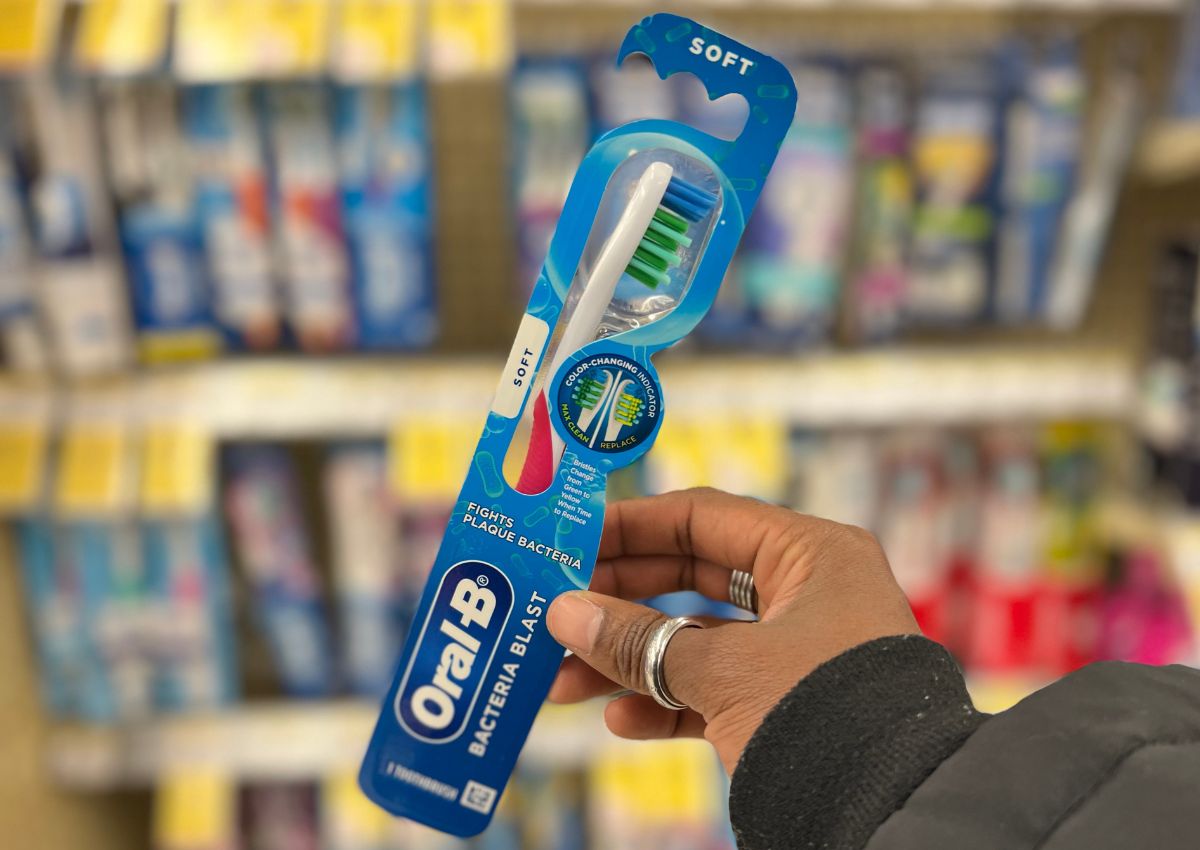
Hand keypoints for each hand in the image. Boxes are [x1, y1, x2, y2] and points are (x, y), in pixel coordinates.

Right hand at [546, 488, 918, 773]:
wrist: (900, 813)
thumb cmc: (827, 715)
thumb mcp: (724, 672)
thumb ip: (639, 641)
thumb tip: (566, 614)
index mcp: (809, 555)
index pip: (702, 518)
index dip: (630, 528)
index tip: (568, 540)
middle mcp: (806, 593)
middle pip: (691, 579)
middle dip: (619, 602)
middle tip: (555, 611)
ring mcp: (798, 650)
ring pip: (696, 641)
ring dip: (630, 660)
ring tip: (562, 680)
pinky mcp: (790, 702)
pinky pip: (715, 690)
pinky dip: (666, 702)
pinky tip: (620, 718)